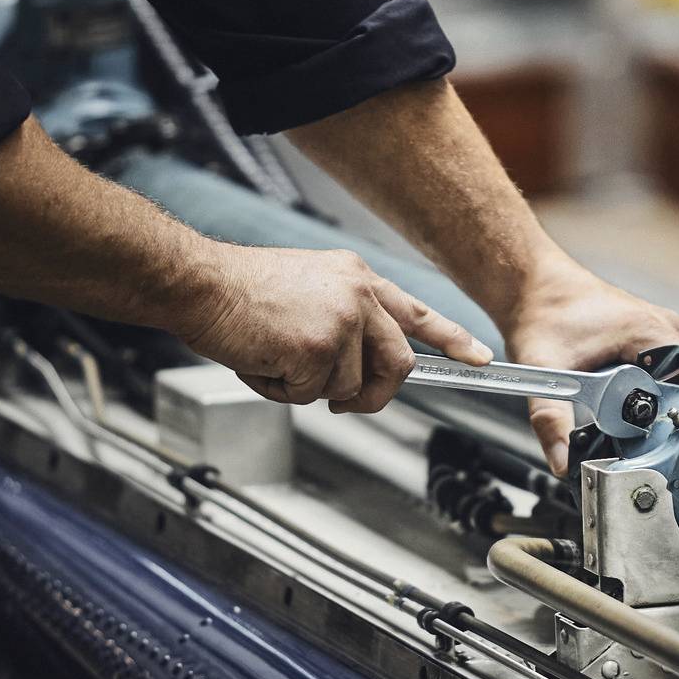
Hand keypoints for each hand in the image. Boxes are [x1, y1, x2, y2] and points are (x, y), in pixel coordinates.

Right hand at [181, 242, 491, 411]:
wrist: (199, 282)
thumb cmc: (239, 292)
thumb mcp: (307, 290)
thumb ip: (343, 322)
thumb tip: (355, 371)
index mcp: (357, 277)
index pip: (418, 311)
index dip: (452, 340)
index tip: (480, 359)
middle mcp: (358, 295)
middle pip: (398, 364)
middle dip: (374, 394)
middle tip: (342, 401)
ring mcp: (343, 320)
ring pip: (350, 387)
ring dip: (309, 388)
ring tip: (274, 358)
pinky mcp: (319, 347)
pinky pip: (311, 395)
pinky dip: (282, 391)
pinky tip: (261, 361)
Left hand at [502, 265, 678, 474]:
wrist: (532, 286)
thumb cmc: (542, 312)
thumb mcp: (546, 371)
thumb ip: (553, 420)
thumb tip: (563, 459)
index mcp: (652, 332)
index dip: (668, 419)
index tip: (644, 437)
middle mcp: (663, 329)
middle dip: (653, 416)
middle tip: (620, 426)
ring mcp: (657, 332)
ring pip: (668, 385)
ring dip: (644, 403)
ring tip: (614, 408)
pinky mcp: (646, 338)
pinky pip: (655, 374)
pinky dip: (637, 389)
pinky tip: (614, 394)